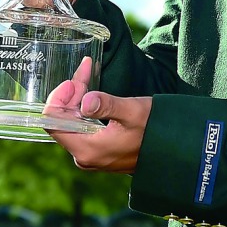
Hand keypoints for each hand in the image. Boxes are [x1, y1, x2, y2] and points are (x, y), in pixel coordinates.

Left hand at [45, 57, 149, 173]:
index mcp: (88, 149)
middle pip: (62, 121)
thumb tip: (85, 101)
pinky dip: (85, 108)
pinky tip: (92, 92)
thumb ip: (107, 105)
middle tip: (84, 70)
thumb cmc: (155, 129)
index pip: (53, 123)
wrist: (173, 149)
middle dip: (71, 94)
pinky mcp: (99, 151)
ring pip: (73, 123)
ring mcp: (91, 156)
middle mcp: (85, 157)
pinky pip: (83, 128)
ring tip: (87, 74)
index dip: (58, 99)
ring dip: (78, 98)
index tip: (73, 81)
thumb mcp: (132, 111)